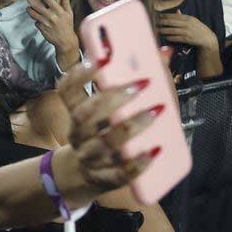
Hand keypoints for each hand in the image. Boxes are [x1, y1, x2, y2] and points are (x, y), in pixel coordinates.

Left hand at [27, 0, 78, 69]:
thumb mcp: (69, 13)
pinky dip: (35, 20)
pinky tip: (37, 18)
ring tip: (29, 7)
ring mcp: (45, 22)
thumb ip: (66, 2)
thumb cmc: (68, 26)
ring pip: (33, 13)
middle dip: (31, 0)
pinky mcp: (41, 29)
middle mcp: (51, 16)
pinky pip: (35, 22)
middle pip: (37, 5)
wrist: (65, 41)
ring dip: (30, 9)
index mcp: (58, 10)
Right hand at [57, 50, 171, 189]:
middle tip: (140, 85)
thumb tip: (164, 53)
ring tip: (155, 112)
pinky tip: (155, 151)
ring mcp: (91, 158)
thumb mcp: (111, 109)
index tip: (98, 61)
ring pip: (105, 142)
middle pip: (85, 115)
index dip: (78, 75)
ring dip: (130, 126)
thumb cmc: (105, 132)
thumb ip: (135, 80)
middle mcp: (78, 135)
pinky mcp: (106, 179)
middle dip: (111, 98)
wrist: (87, 176)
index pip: (66, 91)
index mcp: (76, 113)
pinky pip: (120, 173)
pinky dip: (138, 163)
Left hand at [157, 11, 217, 50]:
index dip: (165, 16)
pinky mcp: (187, 39)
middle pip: (171, 22)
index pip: (175, 16)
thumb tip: (177, 11)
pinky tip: (165, 37)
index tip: (158, 16)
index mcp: (188, 18)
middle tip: (154, 22)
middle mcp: (187, 24)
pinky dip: (170, 37)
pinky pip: (176, 38)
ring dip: (163, 31)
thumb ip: (184, 16)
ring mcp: (187, 31)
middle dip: (162, 22)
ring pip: (172, 30)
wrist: (207, 39)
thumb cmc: (199, 29)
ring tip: (157, 30)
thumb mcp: (193, 21)